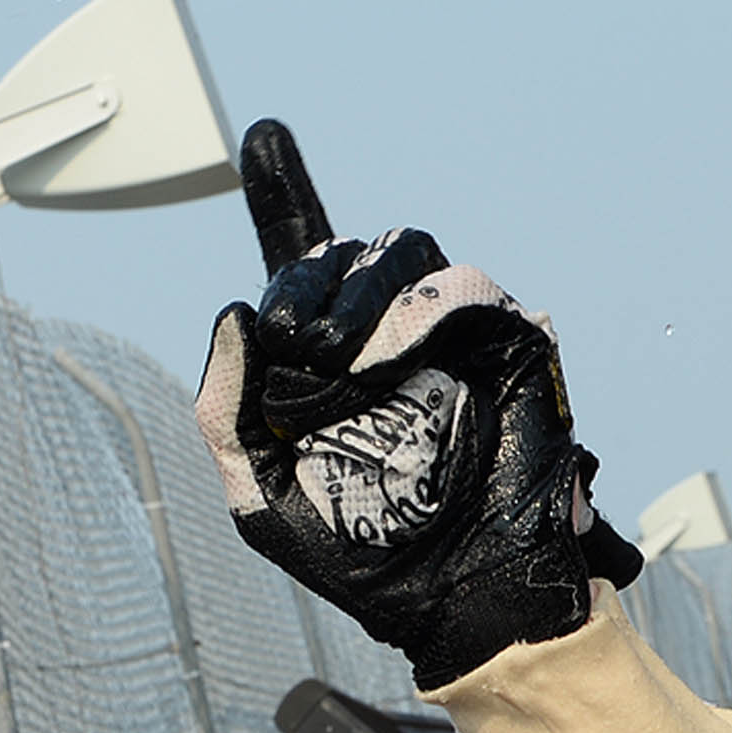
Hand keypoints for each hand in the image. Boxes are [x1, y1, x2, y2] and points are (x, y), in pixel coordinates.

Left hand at [194, 119, 636, 687]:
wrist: (450, 596)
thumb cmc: (363, 553)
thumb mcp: (261, 492)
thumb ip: (228, 410)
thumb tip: (233, 314)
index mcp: (325, 360)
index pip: (303, 259)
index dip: (283, 190)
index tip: (262, 136)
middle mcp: (385, 334)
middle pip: (345, 248)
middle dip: (307, 280)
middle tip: (291, 340)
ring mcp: (447, 333)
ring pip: (403, 250)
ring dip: (357, 289)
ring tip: (336, 356)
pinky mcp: (503, 340)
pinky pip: (461, 286)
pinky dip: (417, 309)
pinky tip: (387, 357)